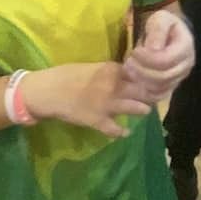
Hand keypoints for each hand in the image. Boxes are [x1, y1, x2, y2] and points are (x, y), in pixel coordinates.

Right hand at [26, 62, 152, 139]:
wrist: (46, 91)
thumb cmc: (65, 75)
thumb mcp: (91, 67)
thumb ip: (109, 72)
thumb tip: (126, 75)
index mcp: (111, 69)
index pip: (139, 72)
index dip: (148, 77)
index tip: (153, 80)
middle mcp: (113, 86)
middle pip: (143, 90)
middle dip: (151, 94)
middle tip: (154, 97)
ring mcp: (107, 104)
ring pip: (137, 108)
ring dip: (143, 110)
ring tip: (144, 111)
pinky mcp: (98, 121)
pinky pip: (116, 129)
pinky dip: (122, 132)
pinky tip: (126, 132)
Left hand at [123, 9, 195, 102]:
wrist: (169, 33)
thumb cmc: (164, 24)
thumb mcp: (160, 18)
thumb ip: (157, 30)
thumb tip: (152, 49)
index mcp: (185, 48)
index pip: (165, 60)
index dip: (147, 59)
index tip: (134, 51)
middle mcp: (186, 66)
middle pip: (163, 77)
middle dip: (141, 71)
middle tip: (127, 62)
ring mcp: (179, 78)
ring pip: (160, 88)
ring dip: (141, 81)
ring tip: (128, 69)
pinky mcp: (171, 86)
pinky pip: (158, 96)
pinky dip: (144, 91)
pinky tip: (134, 79)